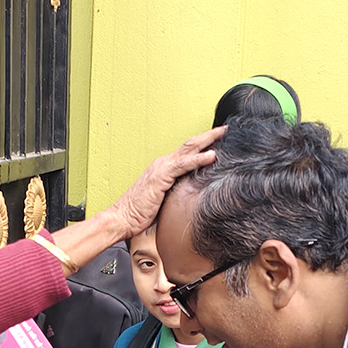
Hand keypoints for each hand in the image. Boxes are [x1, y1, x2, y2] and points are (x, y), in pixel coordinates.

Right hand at [106, 126, 225, 238]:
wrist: (122, 218)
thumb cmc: (140, 213)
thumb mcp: (164, 201)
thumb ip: (177, 193)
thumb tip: (194, 197)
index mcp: (163, 168)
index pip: (187, 152)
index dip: (203, 145)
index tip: (219, 140)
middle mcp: (162, 164)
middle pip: (190, 145)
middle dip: (208, 136)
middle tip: (225, 129)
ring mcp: (161, 168)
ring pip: (188, 149)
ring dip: (207, 140)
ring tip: (222, 133)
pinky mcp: (161, 177)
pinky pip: (183, 165)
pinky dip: (198, 159)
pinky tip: (212, 155)